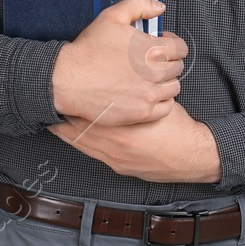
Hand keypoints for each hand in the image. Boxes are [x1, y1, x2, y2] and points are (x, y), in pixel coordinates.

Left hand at [48, 100, 221, 183]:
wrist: (192, 157)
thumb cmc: (178, 128)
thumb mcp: (157, 102)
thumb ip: (138, 93)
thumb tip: (126, 78)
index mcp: (121, 129)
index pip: (86, 115)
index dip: (72, 105)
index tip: (62, 94)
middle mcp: (113, 147)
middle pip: (77, 132)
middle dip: (64, 119)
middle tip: (52, 107)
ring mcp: (115, 159)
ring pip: (82, 145)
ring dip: (70, 132)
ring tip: (56, 121)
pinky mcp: (120, 167)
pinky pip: (93, 154)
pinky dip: (83, 144)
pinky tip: (78, 136)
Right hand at [50, 0, 185, 125]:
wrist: (67, 80)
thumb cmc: (88, 51)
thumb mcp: (112, 16)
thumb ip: (139, 5)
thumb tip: (158, 7)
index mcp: (152, 50)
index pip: (181, 48)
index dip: (172, 43)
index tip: (163, 44)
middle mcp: (155, 73)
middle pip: (178, 67)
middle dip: (167, 61)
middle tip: (152, 60)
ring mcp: (149, 95)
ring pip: (174, 87)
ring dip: (165, 81)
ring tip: (149, 77)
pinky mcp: (142, 113)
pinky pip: (166, 107)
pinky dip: (161, 101)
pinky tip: (148, 94)